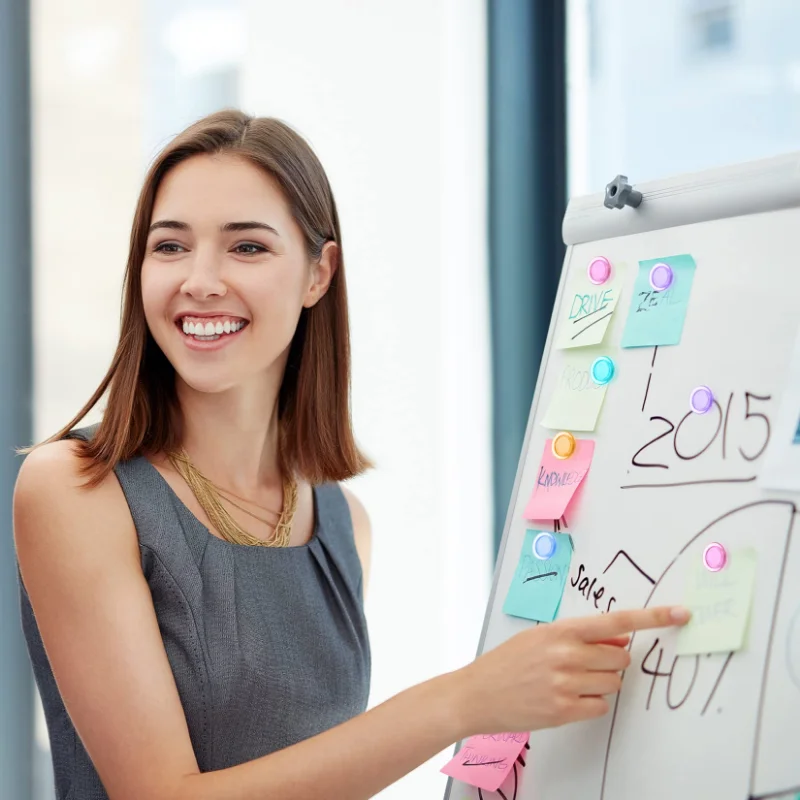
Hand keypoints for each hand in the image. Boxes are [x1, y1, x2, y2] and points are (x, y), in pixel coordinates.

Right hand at [454, 605, 690, 735]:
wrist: (477, 693)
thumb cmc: (508, 661)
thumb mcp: (539, 636)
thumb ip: (578, 636)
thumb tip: (618, 638)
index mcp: (561, 630)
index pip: (617, 621)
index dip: (652, 617)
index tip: (680, 614)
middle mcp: (566, 655)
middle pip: (621, 657)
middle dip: (611, 660)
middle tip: (585, 663)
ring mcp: (565, 684)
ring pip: (613, 682)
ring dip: (600, 682)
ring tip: (569, 681)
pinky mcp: (564, 711)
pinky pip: (601, 706)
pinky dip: (591, 703)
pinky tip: (567, 698)